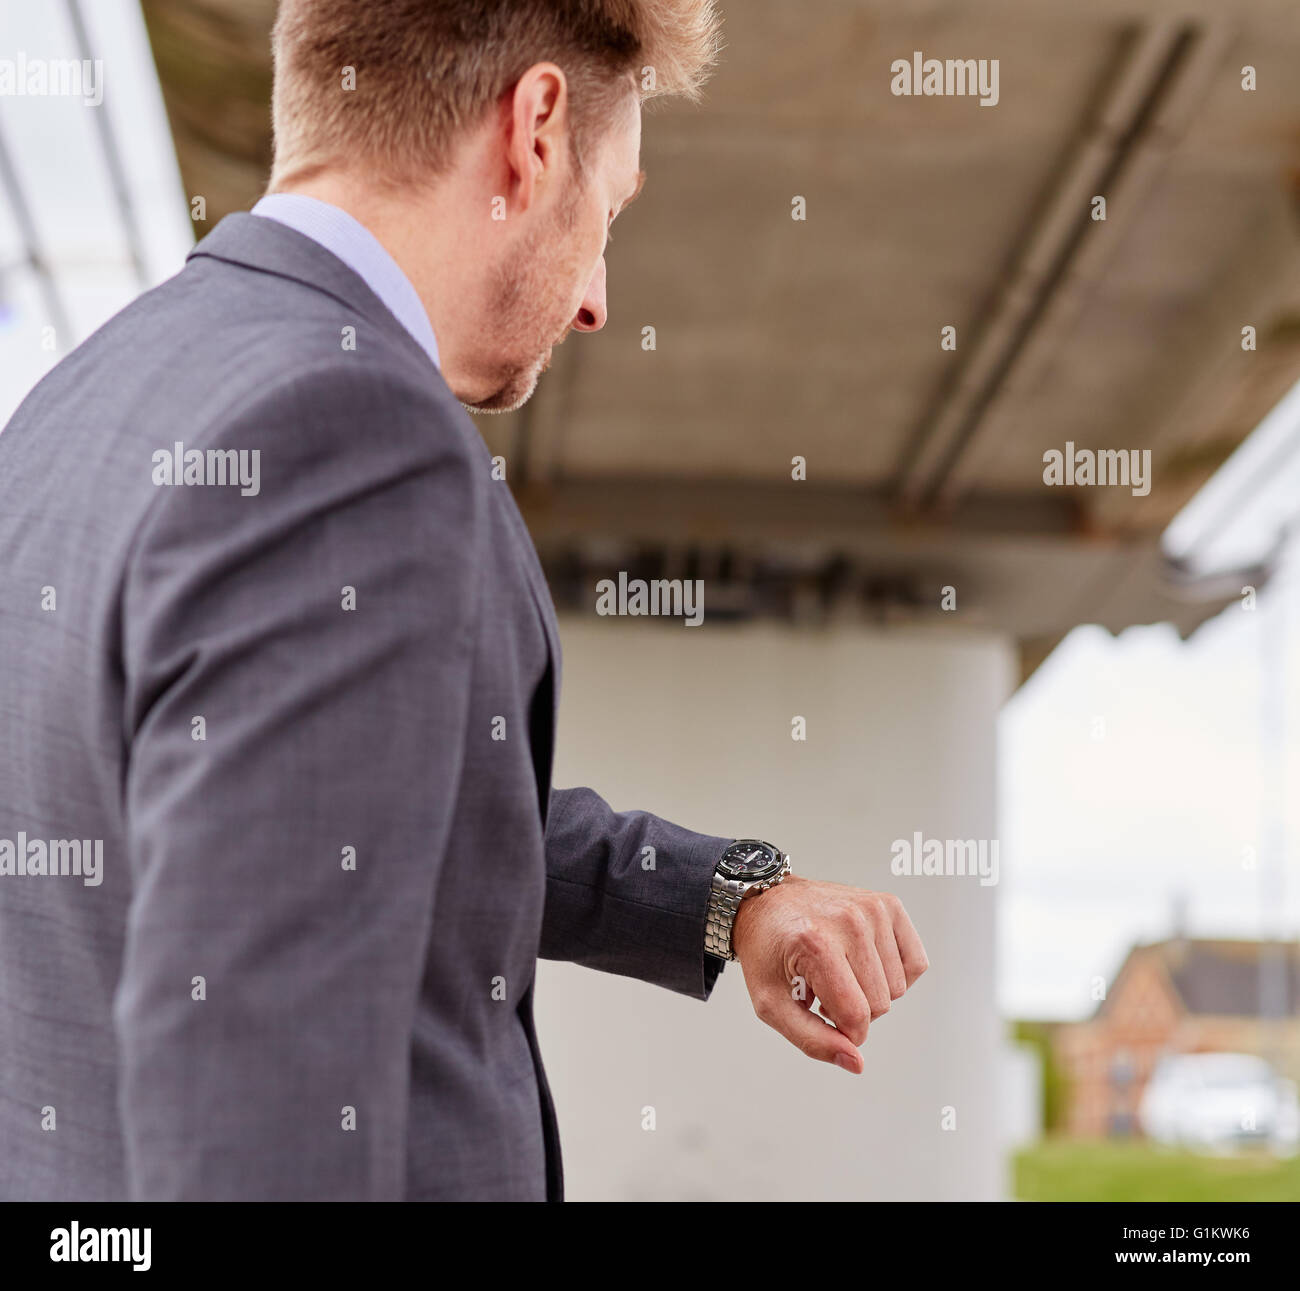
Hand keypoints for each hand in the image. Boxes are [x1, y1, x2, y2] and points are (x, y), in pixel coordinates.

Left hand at [731, 875, 927, 1073]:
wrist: (767, 903)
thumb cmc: (767, 952)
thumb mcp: (771, 1004)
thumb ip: (812, 1040)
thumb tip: (856, 1063)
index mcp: (816, 944)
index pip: (856, 1016)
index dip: (844, 1033)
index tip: (822, 1014)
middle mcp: (849, 921)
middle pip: (881, 1004)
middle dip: (854, 1010)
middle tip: (824, 989)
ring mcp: (872, 909)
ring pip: (899, 988)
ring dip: (872, 991)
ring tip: (840, 973)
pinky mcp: (888, 904)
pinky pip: (915, 962)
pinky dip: (894, 973)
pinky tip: (865, 964)